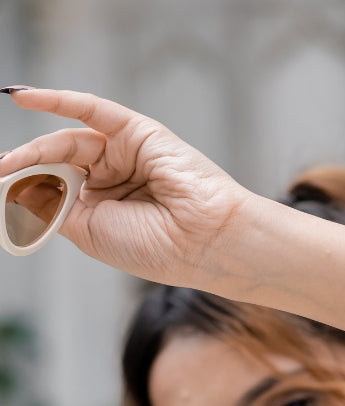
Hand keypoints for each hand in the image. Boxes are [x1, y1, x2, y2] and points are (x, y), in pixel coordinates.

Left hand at [1, 88, 250, 289]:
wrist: (203, 242)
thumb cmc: (156, 247)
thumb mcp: (87, 231)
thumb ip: (53, 205)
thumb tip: (14, 182)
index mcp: (104, 208)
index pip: (55, 188)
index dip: (26, 187)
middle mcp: (113, 178)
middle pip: (58, 162)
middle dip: (27, 167)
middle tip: (0, 172)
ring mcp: (125, 153)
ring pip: (69, 140)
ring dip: (36, 149)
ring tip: (11, 163)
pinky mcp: (137, 131)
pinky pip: (91, 109)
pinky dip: (58, 99)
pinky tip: (25, 97)